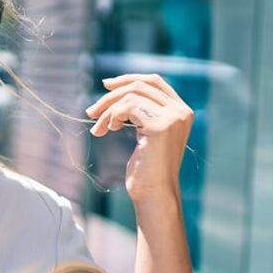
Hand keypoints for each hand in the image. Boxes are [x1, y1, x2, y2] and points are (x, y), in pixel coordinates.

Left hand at [84, 73, 193, 204]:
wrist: (153, 193)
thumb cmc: (146, 168)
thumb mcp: (144, 132)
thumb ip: (140, 111)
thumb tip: (113, 88)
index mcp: (181, 110)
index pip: (154, 81)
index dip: (128, 78)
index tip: (106, 85)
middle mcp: (181, 111)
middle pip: (139, 86)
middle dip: (110, 96)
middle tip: (91, 112)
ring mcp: (174, 118)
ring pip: (131, 96)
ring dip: (108, 110)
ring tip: (99, 128)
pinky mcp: (161, 127)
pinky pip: (128, 108)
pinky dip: (112, 116)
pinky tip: (109, 129)